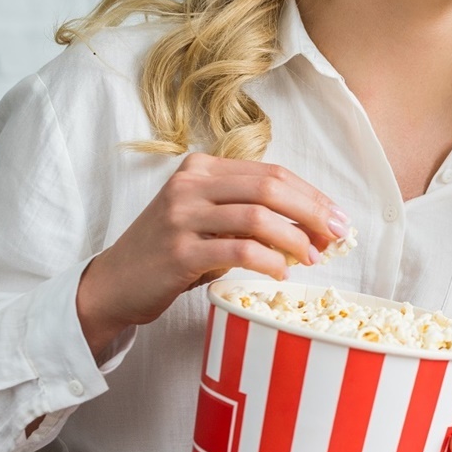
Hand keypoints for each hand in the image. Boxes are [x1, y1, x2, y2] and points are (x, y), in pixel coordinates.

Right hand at [76, 153, 346, 354]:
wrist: (114, 283)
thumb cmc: (171, 251)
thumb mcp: (208, 218)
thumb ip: (250, 212)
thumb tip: (316, 225)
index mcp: (201, 168)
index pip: (272, 173)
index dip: (311, 196)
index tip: (337, 218)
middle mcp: (189, 184)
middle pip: (270, 187)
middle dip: (312, 212)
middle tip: (336, 237)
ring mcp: (181, 216)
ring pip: (258, 217)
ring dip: (295, 239)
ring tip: (312, 258)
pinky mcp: (178, 251)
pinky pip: (239, 251)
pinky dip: (270, 262)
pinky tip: (281, 273)